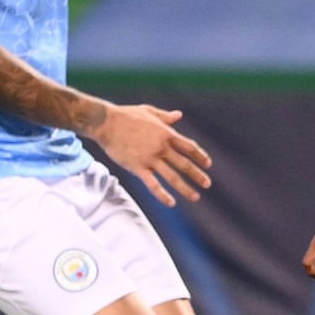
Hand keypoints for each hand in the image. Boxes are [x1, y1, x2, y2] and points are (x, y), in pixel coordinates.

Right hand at [89, 103, 211, 206]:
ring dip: (185, 188)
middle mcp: (162, 148)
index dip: (200, 156)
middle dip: (198, 175)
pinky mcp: (137, 168)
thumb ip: (165, 116)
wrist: (105, 122)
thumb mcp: (149, 111)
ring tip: (196, 197)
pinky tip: (171, 203)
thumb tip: (179, 115)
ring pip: (172, 177)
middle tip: (207, 184)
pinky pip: (153, 184)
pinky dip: (162, 195)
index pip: (190, 147)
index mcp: (167, 134)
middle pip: (185, 164)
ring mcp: (150, 159)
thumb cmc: (126, 115)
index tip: (208, 164)